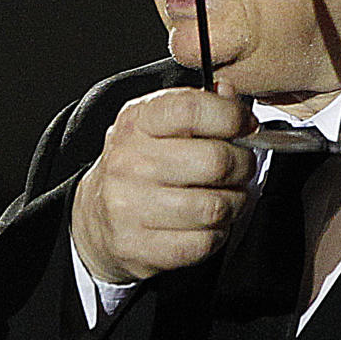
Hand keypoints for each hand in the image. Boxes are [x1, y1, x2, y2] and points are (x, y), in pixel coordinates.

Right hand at [71, 82, 256, 282]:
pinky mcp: (139, 246)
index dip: (231, 116)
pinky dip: (217, 233)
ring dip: (235, 202)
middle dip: (243, 165)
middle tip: (242, 166)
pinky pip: (204, 242)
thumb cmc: (139, 163)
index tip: (246, 125)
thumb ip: (198, 104)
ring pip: (216, 206)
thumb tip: (228, 93)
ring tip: (227, 195)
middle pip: (215, 161)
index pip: (192, 108)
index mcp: (137, 122)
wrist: (95, 216)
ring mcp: (131, 206)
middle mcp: (129, 161)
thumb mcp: (159, 123)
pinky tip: (207, 223)